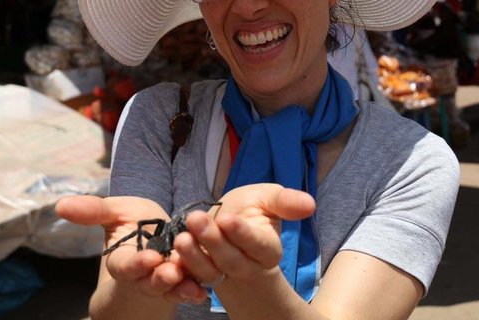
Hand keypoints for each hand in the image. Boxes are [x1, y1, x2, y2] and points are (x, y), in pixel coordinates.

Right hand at [55, 195, 207, 303]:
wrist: (158, 232)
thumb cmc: (133, 222)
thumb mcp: (114, 212)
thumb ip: (92, 211)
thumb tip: (59, 205)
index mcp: (123, 260)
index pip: (126, 266)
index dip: (136, 264)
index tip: (149, 258)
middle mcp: (144, 275)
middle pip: (150, 281)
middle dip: (160, 278)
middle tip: (171, 271)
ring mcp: (165, 281)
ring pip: (171, 288)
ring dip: (180, 286)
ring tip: (191, 281)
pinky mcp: (186, 280)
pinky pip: (190, 287)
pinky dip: (195, 289)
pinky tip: (204, 290)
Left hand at [173, 183, 315, 286]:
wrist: (228, 225)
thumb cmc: (252, 211)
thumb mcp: (268, 199)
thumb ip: (286, 202)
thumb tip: (311, 203)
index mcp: (266, 249)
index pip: (256, 244)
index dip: (242, 233)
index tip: (227, 219)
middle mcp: (245, 265)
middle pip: (230, 259)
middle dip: (212, 241)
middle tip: (195, 220)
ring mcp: (221, 274)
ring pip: (208, 270)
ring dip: (193, 256)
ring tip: (180, 238)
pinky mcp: (200, 276)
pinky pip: (189, 279)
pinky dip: (180, 272)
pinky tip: (167, 259)